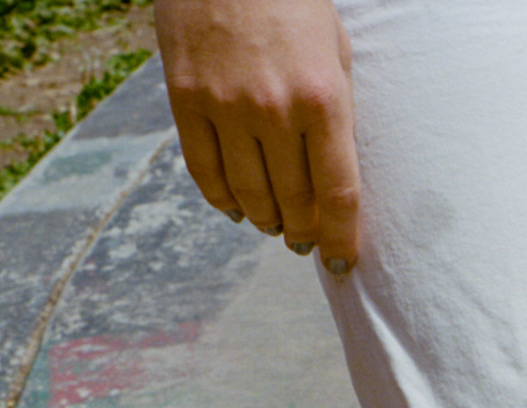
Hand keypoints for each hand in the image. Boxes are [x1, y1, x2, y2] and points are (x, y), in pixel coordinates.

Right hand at [154, 0, 361, 267]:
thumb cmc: (293, 1)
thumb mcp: (334, 53)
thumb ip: (336, 116)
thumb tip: (333, 183)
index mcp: (323, 98)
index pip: (338, 195)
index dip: (341, 239)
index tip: (341, 262)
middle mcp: (274, 109)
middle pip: (293, 204)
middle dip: (303, 232)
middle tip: (304, 240)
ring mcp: (225, 105)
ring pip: (249, 197)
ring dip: (266, 221)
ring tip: (274, 224)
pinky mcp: (185, 96)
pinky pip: (204, 172)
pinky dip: (223, 201)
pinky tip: (237, 208)